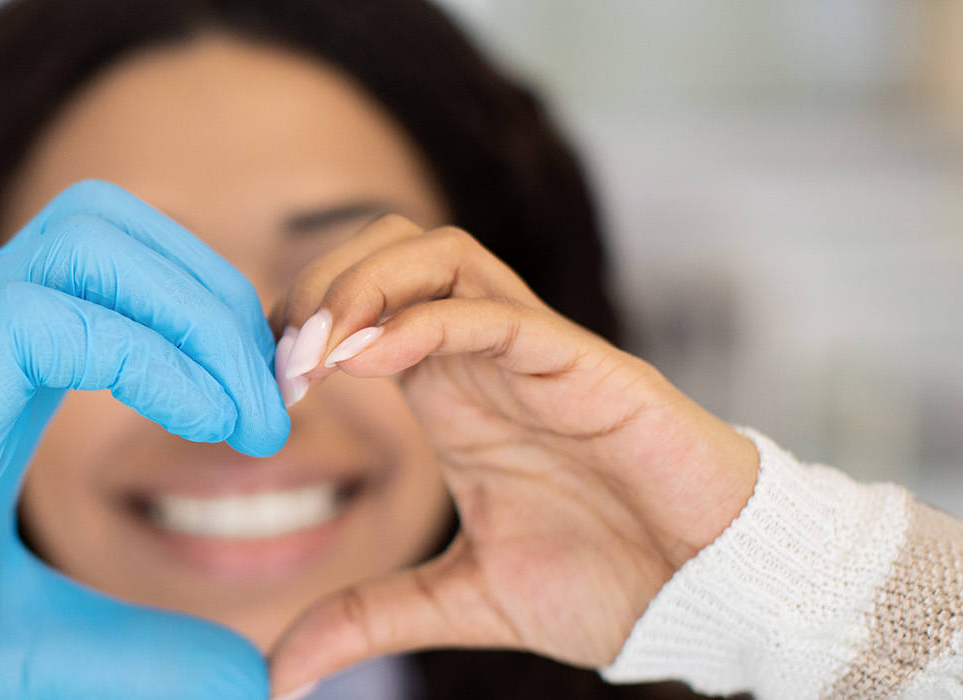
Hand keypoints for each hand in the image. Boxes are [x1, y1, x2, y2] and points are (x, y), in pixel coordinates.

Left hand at [265, 215, 759, 693]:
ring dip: (358, 285)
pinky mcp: (581, 361)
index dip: (296, 325)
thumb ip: (368, 617)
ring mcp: (533, 348)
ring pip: (436, 252)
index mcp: (450, 389)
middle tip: (275, 363)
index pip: (360, 302)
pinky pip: (491, 310)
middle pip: (387, 245)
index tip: (256, 393)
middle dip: (315, 283)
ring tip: (309, 351)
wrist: (706, 597)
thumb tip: (277, 672)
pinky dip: (418, 319)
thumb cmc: (606, 580)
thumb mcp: (457, 602)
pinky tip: (366, 357)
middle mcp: (485, 352)